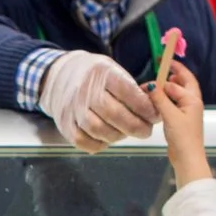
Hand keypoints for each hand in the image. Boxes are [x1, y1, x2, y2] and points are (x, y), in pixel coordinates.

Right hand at [36, 51, 158, 151]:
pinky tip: (108, 138)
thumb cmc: (95, 76)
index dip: (145, 108)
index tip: (155, 115)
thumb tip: (156, 110)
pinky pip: (84, 142)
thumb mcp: (113, 70)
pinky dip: (100, 144)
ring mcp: (72, 108)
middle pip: (114, 114)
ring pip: (99, 130)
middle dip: (136, 126)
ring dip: (119, 136)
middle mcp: (85, 90)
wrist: (60, 76)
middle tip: (146, 130)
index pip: (128, 93)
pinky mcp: (65, 124)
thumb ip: (132, 89)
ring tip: (126, 132)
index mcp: (102, 73)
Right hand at [148, 59, 210, 184]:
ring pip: (181, 93)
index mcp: (192, 100)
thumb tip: (150, 84)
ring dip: (172, 85)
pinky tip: (159, 100)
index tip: (152, 73)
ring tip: (161, 81)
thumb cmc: (182, 137)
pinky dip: (169, 98)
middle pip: (186, 83)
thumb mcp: (170, 116)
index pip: (177, 82)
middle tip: (165, 65)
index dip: (165, 76)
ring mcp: (188, 112)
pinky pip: (176, 103)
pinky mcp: (182, 120)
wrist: (188, 159)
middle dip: (177, 73)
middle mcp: (192, 103)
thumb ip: (160, 99)